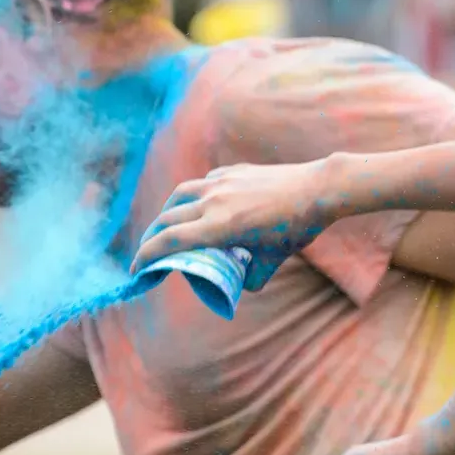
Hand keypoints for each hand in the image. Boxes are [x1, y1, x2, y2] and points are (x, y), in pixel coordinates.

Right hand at [130, 159, 337, 288]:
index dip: (146, 257)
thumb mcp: (272, 261)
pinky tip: (201, 205)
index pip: (168, 242)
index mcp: (219, 227)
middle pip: (167, 219)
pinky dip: (194, 197)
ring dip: (168, 213)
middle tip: (150, 254)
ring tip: (168, 226)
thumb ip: (252, 277)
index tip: (136, 271)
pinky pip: (203, 183)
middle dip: (152, 239)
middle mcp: (213, 201)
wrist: (318, 189)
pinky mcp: (234, 171)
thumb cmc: (296, 228)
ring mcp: (222, 182)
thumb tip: (239, 284)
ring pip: (180, 196)